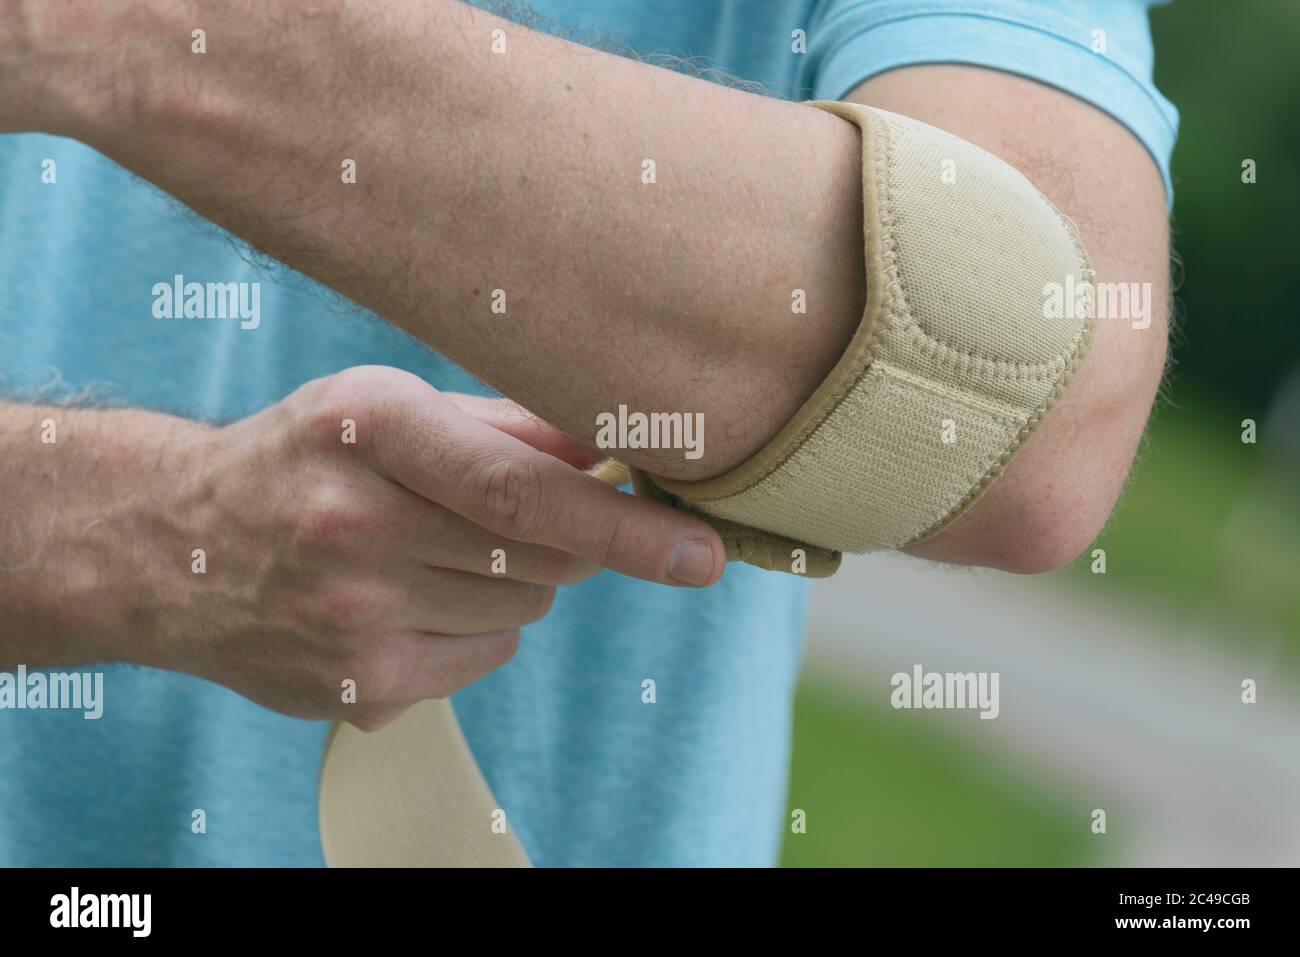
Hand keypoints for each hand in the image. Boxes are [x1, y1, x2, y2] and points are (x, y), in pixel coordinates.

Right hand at [137, 365, 722, 729]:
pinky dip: (473, 629)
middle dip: (566, 543)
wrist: (167, 546)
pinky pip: (483, 659)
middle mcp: (355, 526)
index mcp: (370, 431)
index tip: (699, 551)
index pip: (526, 491)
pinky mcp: (358, 686)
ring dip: (511, 584)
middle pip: (541, 560)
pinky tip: (404, 597)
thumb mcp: (386, 407)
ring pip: (522, 612)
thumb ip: (506, 425)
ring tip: (429, 551)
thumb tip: (617, 448)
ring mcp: (353, 618)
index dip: (624, 525)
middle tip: (517, 518)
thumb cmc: (302, 459)